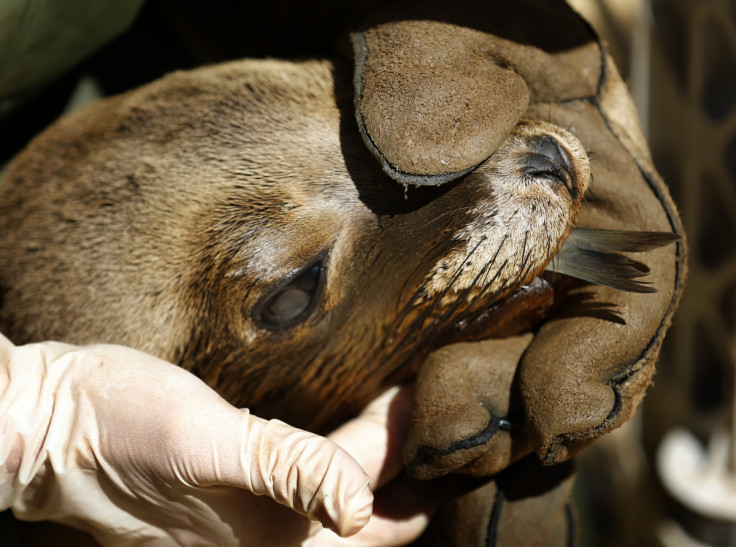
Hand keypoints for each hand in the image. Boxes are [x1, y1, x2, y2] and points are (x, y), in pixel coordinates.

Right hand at [0, 333, 429, 545]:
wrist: (51, 424)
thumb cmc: (118, 428)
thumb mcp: (206, 440)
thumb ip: (285, 468)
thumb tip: (361, 504)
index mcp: (272, 541)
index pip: (369, 500)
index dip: (406, 450)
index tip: (428, 401)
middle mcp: (269, 543)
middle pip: (366, 516)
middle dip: (404, 469)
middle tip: (430, 412)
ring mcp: (251, 525)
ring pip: (339, 502)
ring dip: (377, 466)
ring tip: (405, 423)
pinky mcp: (234, 500)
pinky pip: (305, 485)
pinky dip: (336, 459)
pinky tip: (345, 434)